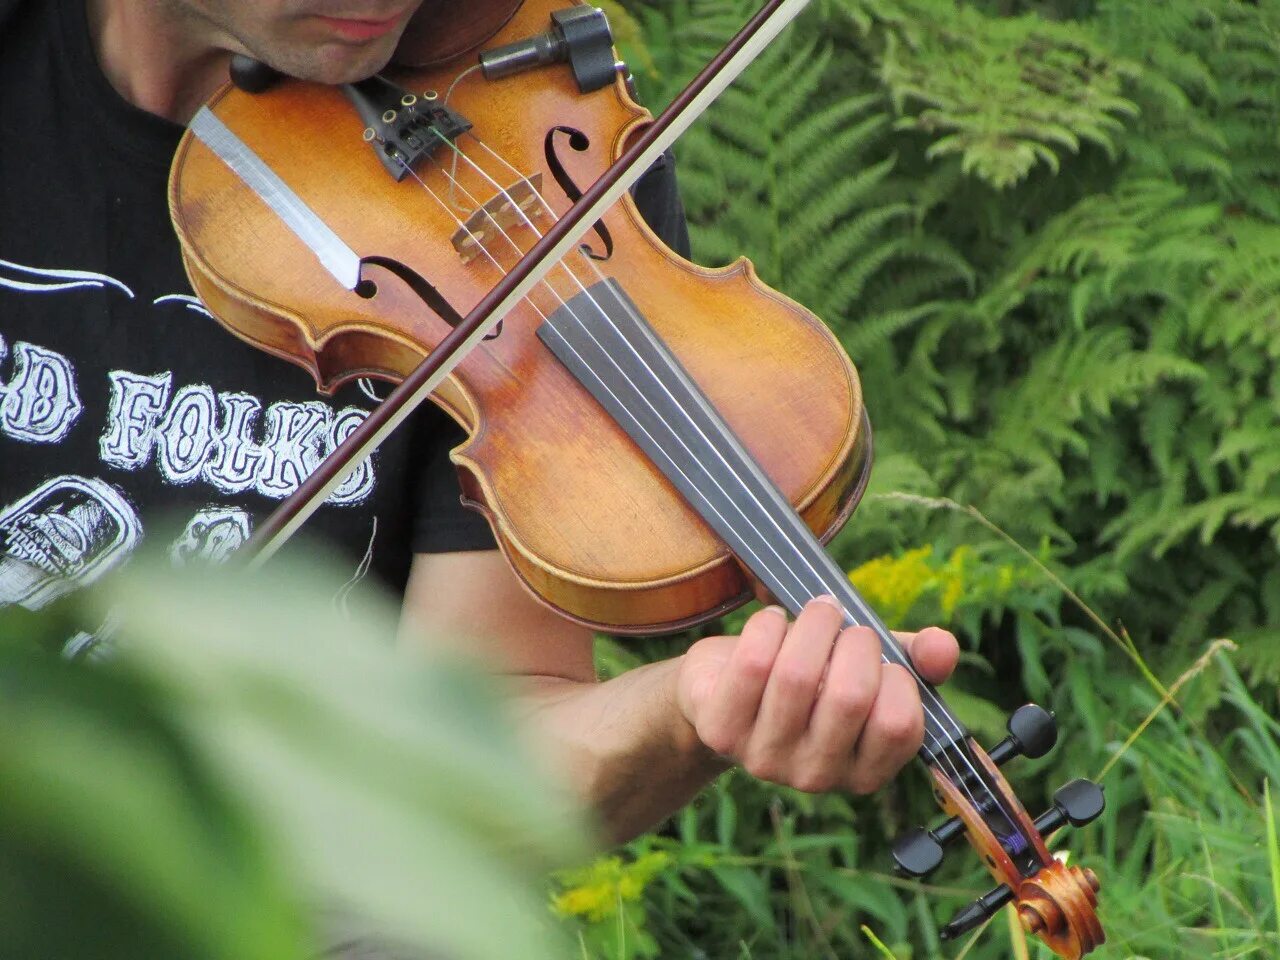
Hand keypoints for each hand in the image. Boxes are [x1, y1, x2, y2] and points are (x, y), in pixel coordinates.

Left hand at [675, 595, 959, 793]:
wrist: (724, 689)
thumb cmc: (812, 677)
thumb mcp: (867, 669)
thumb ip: (914, 659)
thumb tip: (945, 646)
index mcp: (865, 770)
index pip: (900, 727)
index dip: (896, 676)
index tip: (880, 654)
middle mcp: (817, 777)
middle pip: (849, 697)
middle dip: (853, 640)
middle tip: (844, 624)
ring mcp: (765, 760)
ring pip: (797, 676)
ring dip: (812, 625)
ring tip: (815, 612)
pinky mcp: (722, 732)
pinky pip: (752, 664)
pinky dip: (768, 626)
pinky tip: (773, 622)